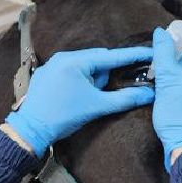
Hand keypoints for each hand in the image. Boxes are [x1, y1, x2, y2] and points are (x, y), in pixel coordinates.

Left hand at [4, 46, 154, 154]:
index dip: (133, 56)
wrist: (31, 130)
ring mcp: (52, 65)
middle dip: (107, 76)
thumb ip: (125, 98)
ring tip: (87, 99)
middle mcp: (62, 57)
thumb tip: (148, 94)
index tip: (150, 53)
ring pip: (84, 67)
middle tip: (108, 91)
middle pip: (98, 61)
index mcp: (75, 61)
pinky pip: (70, 72)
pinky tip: (77, 97)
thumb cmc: (63, 116)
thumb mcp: (97, 106)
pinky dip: (79, 82)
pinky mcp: (46, 75)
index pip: (111, 56)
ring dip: (92, 81)